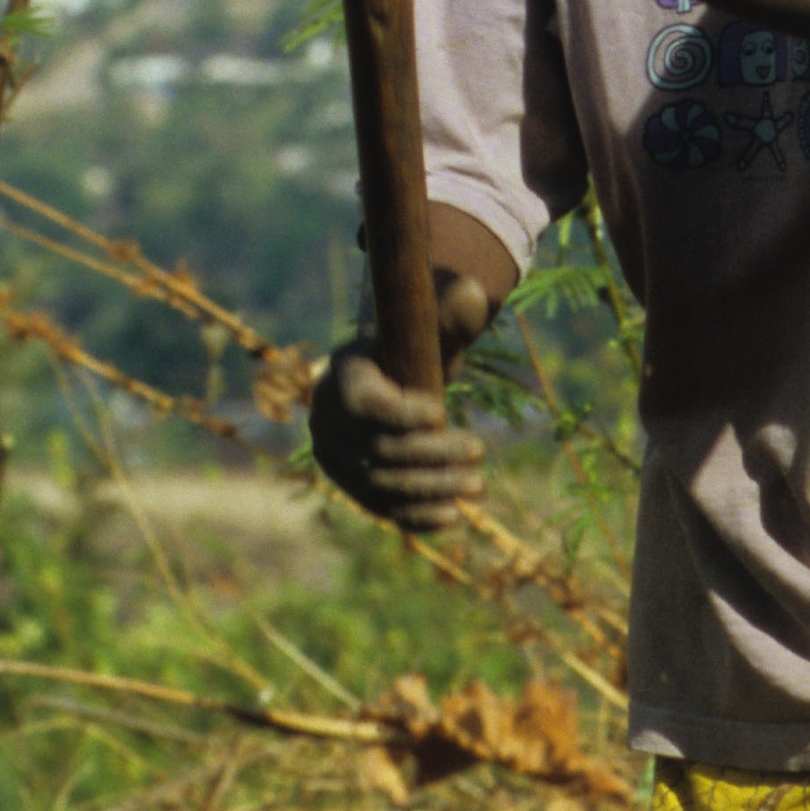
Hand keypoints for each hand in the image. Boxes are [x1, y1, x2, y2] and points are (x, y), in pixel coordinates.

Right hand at [307, 268, 497, 530]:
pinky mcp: (352, 489)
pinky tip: (452, 517)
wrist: (384, 385)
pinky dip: (415, 516)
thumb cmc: (408, 353)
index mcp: (344, 378)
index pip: (365, 403)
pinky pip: (381, 508)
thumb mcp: (424, 330)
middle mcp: (329, 424)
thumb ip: (448, 316)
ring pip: (384, 483)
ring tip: (478, 485)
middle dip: (433, 453)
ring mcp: (338, 462)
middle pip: (381, 449)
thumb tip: (475, 292)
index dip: (401, 412)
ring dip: (433, 488)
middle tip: (480, 449)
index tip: (441, 411)